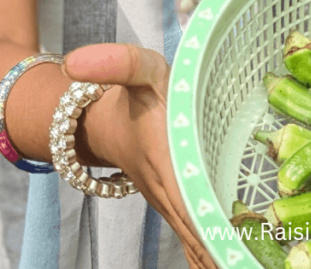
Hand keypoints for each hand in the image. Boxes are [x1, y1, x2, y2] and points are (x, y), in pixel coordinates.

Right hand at [63, 44, 218, 268]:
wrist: (104, 124)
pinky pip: (196, 241)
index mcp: (165, 160)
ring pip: (198, 244)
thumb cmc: (133, 94)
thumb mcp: (136, 70)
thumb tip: (75, 63)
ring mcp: (172, 206)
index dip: (213, 230)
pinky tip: (235, 265)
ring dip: (220, 258)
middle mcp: (168, 193)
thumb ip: (118, 62)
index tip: (235, 251)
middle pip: (200, 234)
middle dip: (224, 254)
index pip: (192, 202)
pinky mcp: (177, 210)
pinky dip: (212, 257)